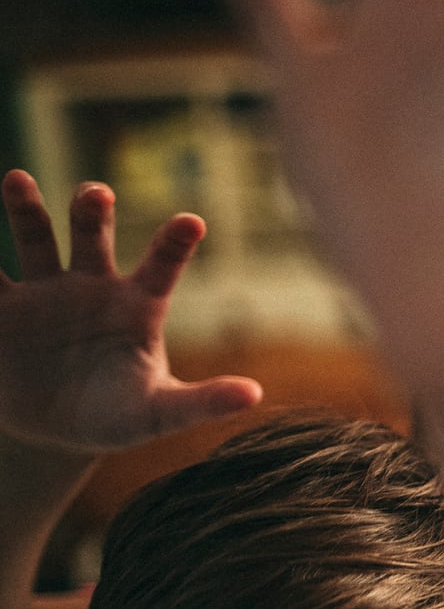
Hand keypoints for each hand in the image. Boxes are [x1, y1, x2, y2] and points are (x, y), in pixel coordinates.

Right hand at [0, 170, 259, 454]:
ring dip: (27, 209)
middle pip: (93, 236)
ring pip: (35, 240)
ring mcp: (42, 291)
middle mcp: (91, 285)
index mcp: (136, 306)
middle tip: (97, 193)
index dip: (176, 244)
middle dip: (93, 211)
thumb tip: (254, 395)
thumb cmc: (118, 415)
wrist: (56, 428)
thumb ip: (201, 402)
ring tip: (19, 179)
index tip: (193, 222)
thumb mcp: (158, 414)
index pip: (162, 266)